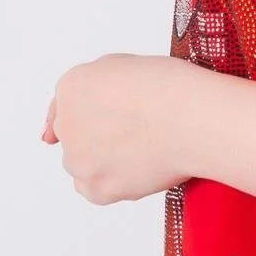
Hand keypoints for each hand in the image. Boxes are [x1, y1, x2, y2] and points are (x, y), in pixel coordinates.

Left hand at [42, 53, 195, 204]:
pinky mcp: (96, 188)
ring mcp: (78, 159)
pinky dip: (113, 184)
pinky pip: (95, 191)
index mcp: (72, 87)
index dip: (84, 116)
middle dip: (97, 139)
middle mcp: (67, 123)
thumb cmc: (172, 90)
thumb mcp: (127, 64)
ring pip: (84, 166)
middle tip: (135, 135)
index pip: (65, 106)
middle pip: (74, 138)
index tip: (92, 125)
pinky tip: (138, 169)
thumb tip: (91, 107)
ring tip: (143, 152)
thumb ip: (99, 85)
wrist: (191, 120)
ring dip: (103, 163)